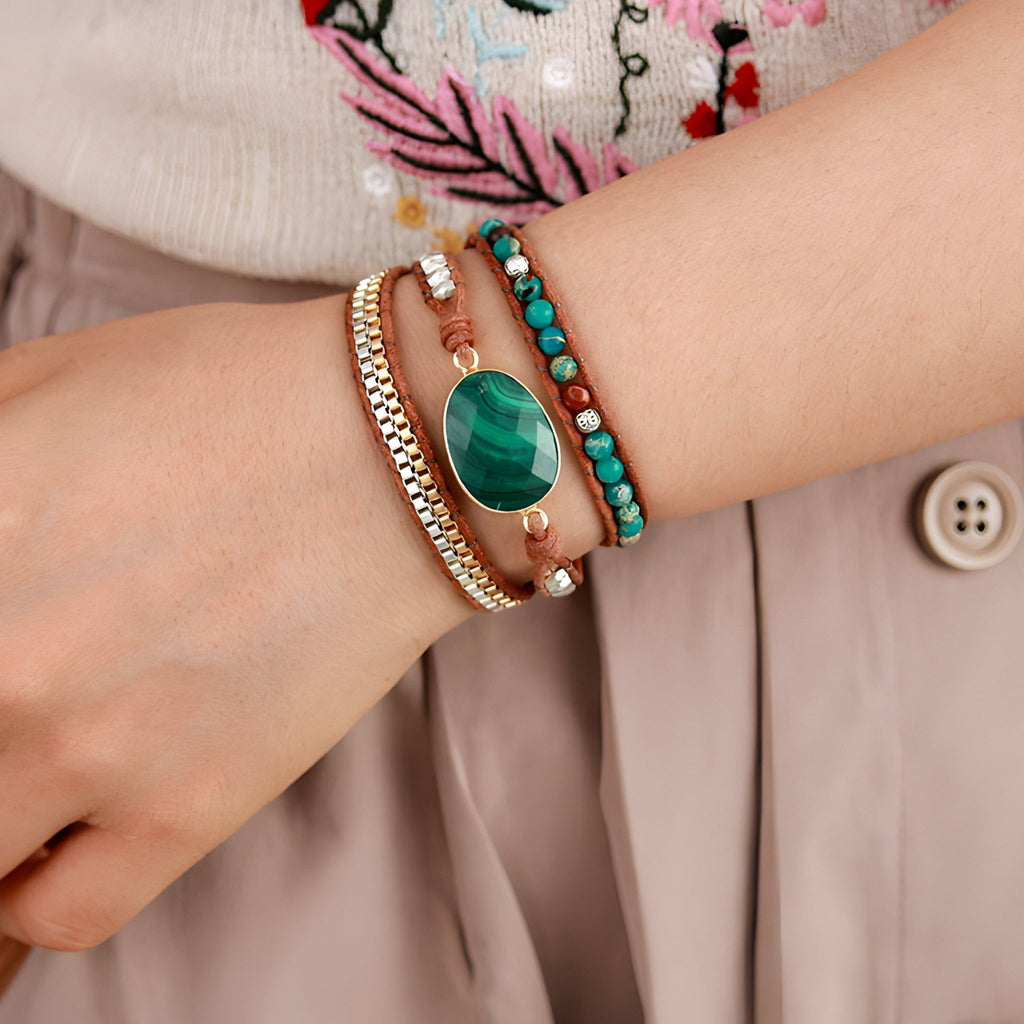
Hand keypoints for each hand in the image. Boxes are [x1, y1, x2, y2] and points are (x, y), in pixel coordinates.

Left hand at [0, 296, 467, 951]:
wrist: (404, 448)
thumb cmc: (237, 391)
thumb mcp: (43, 376)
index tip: (0, 620)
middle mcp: (3, 654)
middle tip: (26, 675)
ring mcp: (89, 745)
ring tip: (29, 760)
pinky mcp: (187, 806)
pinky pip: (58, 910)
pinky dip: (32, 889)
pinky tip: (59, 828)